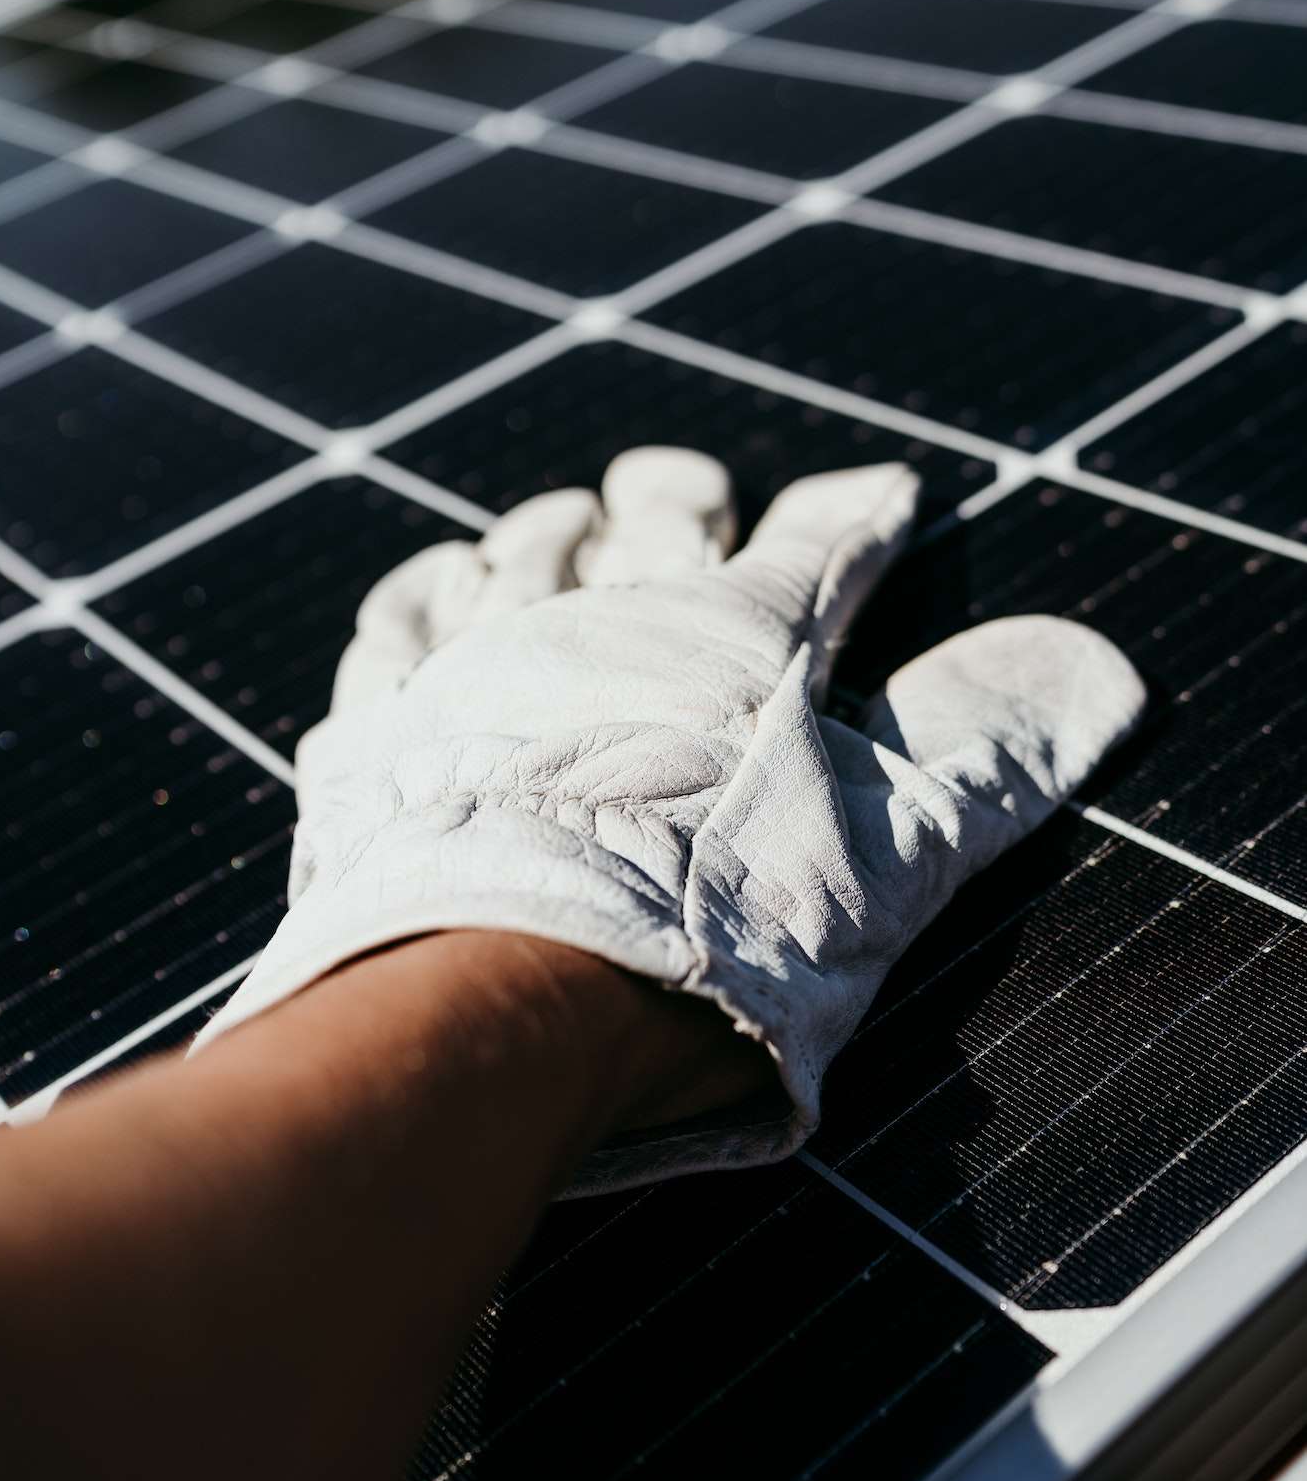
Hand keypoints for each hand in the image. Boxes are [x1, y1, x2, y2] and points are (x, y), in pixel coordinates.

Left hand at [194, 449, 1143, 1187]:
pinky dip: (419, 595)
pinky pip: (393, 626)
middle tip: (682, 484)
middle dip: (678, 496)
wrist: (499, 996)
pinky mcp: (383, 726)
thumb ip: (986, 755)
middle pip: (652, 521)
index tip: (880, 494)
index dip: (855, 515)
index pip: (817, 547)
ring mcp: (481, 663)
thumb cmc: (712, 929)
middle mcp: (604, 621)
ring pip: (520, 554)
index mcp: (737, 643)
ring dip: (550, 530)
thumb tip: (1097, 668)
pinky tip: (432, 587)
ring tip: (562, 521)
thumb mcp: (887, 855)